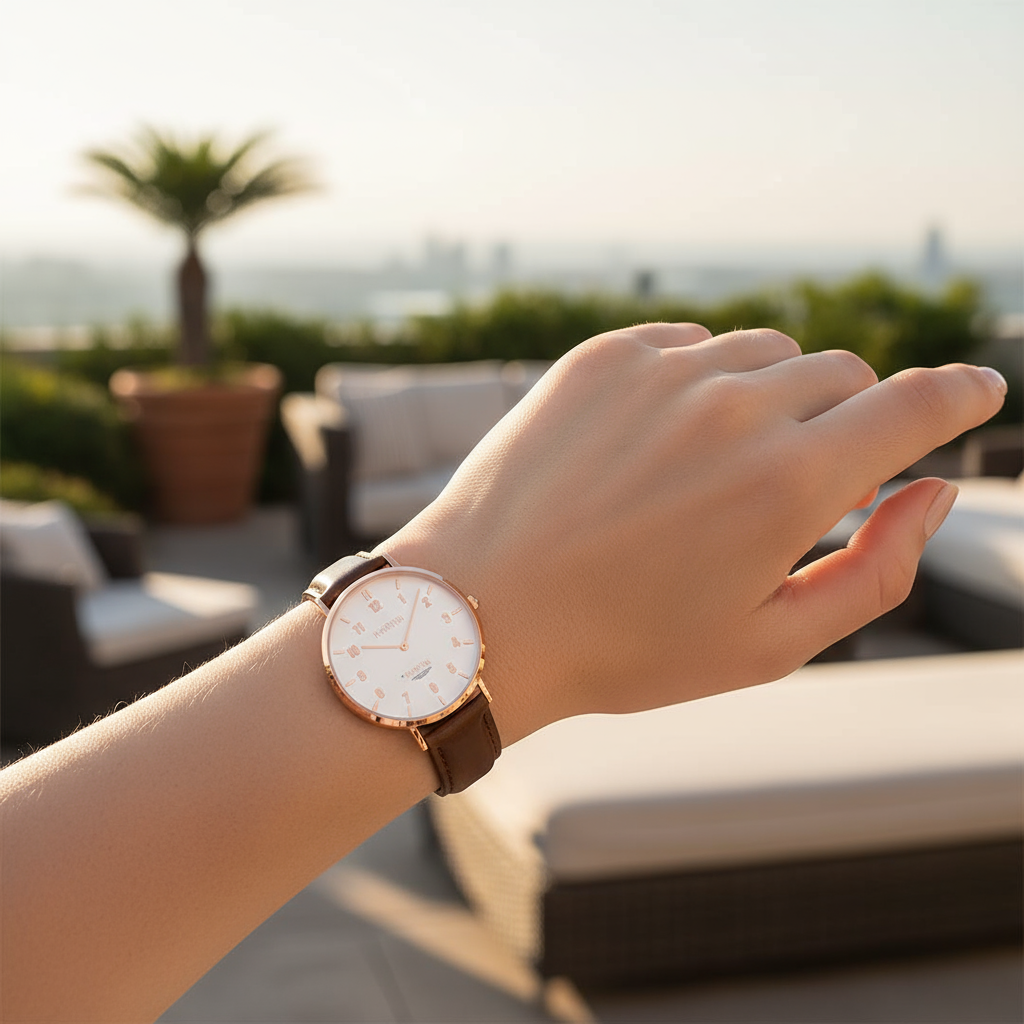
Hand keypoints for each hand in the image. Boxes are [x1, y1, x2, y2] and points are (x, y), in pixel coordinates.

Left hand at [381, 324, 1005, 743]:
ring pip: (769, 352)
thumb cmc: (626, 647)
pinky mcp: (602, 356)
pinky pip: (691, 344)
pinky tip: (660, 441)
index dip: (959, 397)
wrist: (480, 616)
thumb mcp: (770, 644)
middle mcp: (735, 407)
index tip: (980, 390)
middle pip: (843, 377)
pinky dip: (701, 381)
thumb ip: (876, 569)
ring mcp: (662, 371)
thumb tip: (935, 490)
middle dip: (845, 422)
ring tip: (716, 469)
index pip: (915, 408)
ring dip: (772, 396)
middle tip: (796, 482)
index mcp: (790, 484)